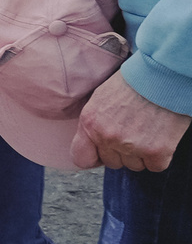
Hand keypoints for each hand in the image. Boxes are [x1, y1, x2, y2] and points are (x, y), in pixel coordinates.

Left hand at [72, 72, 191, 171]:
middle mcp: (107, 137)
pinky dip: (159, 156)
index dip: (94, 158)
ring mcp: (131, 145)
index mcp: (89, 123)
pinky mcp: (155, 151)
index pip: (81, 158)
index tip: (103, 153)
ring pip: (134, 166)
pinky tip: (160, 137)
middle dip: (121, 152)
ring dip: (141, 154)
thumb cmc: (132, 84)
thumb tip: (93, 144)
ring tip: (147, 131)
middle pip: (112, 163)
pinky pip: (155, 166)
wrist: (162, 76)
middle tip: (133, 133)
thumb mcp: (100, 99)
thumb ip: (94, 124)